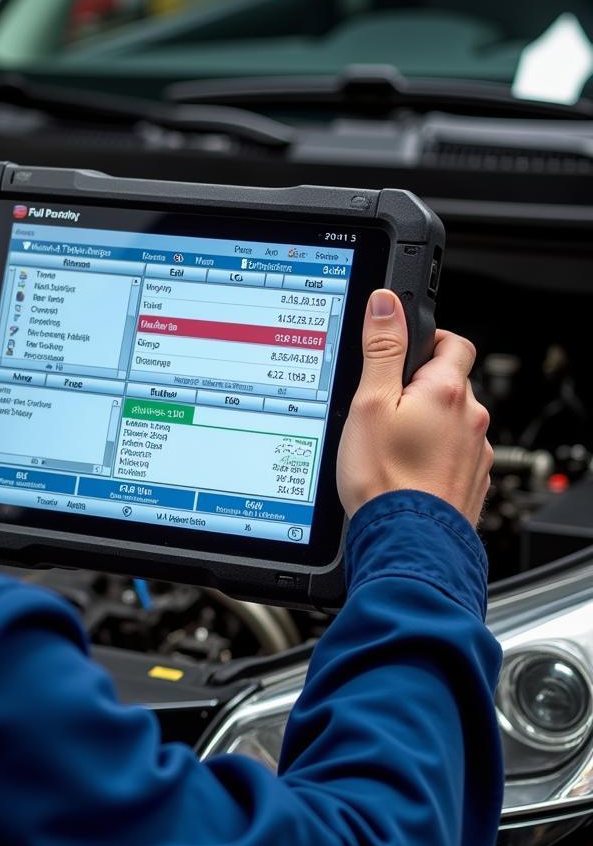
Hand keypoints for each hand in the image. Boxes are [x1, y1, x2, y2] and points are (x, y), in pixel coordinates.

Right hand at [337, 289, 492, 524]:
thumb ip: (381, 349)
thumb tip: (386, 304)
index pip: (452, 341)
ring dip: (426, 424)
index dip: (425, 341)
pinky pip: (452, 454)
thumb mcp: (369, 403)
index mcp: (448, 391)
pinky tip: (402, 470)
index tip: (398, 354)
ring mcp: (475, 453)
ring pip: (451, 421)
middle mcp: (472, 418)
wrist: (407, 541)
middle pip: (450, 384)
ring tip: (388, 444)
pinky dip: (431, 455)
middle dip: (419, 387)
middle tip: (381, 406)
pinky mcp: (470, 481)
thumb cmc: (385, 478)